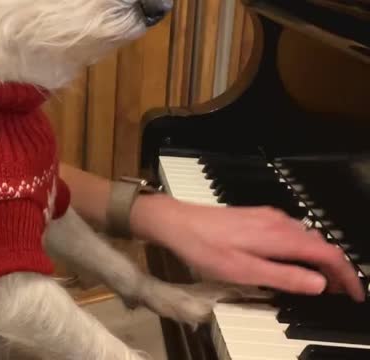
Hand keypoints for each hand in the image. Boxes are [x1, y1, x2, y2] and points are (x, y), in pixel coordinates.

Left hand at [130, 194, 365, 301]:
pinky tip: (291, 260)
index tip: (354, 294)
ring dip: (317, 258)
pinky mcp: (256, 216)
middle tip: (338, 292)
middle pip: (320, 244)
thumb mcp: (244, 271)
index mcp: (280, 236)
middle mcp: (279, 222)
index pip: (328, 253)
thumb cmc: (205, 247)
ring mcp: (267, 216)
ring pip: (305, 237)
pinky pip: (290, 231)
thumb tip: (319, 284)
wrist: (177, 221)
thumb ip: (283, 277)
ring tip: (318, 280)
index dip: (346, 275)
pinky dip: (301, 248)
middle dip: (334, 269)